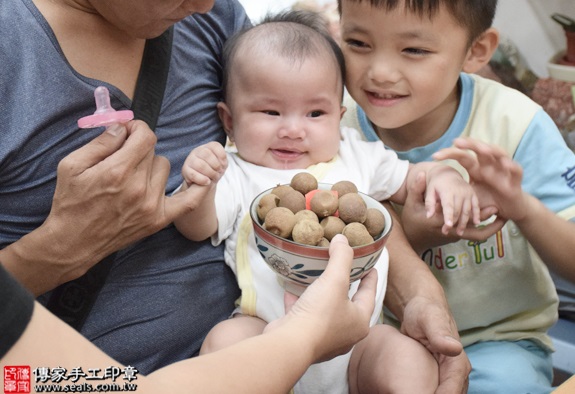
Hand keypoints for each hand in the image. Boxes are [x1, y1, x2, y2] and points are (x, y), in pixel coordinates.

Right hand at [11, 121, 216, 293]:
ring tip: (134, 177)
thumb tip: (122, 126)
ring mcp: (152, 205)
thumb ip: (100, 143)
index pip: (145, 137)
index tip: (129, 131)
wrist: (74, 242)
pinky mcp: (160, 219)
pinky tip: (200, 179)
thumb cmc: (70, 203)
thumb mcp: (71, 166)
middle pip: (152, 151)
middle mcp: (139, 187)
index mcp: (117, 171)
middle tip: (124, 156)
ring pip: (164, 167)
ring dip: (151, 166)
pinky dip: (196, 188)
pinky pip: (189, 200)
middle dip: (138, 148)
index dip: (137, 129)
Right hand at [182, 141, 226, 186]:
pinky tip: (207, 182)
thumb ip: (223, 162)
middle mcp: (198, 150)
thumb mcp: (222, 165)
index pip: (215, 146)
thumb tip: (221, 164)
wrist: (203, 181)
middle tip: (219, 173)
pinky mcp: (185, 169)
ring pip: (200, 165)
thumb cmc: (214, 170)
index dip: (222, 156)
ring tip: (214, 178)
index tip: (223, 165)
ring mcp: (190, 159)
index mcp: (208, 147)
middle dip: (216, 165)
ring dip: (210, 173)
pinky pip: (193, 174)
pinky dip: (202, 179)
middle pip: (207, 154)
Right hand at [267, 234, 377, 362]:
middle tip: (345, 270)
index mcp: (360, 322)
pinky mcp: (305, 339)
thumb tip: (342, 239)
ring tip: (318, 278)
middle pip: (349, 303)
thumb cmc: (319, 314)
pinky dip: (300, 303)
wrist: (290, 344)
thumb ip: (341, 257)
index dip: (370, 278)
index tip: (370, 266)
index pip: (369, 294)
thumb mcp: (334, 280)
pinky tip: (291, 291)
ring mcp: (324, 339)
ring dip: (322, 295)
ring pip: (326, 311)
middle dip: (346, 287)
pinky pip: (305, 317)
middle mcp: (346, 333)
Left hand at [400, 295, 470, 393]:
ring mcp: (448, 377)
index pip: (451, 392)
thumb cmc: (424, 312)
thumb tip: (455, 348)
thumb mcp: (429, 319)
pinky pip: (433, 393)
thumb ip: (439, 334)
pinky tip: (407, 393)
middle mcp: (457, 373)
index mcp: (458, 363)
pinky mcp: (438, 378)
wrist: (421, 309)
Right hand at [402, 173, 504, 251]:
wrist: (411, 237)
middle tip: (506, 216)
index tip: (494, 207)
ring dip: (491, 229)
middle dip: (491, 225)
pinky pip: (473, 234)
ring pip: (476, 235)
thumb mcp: (411, 203)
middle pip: (475, 232)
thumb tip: (421, 175)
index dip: (480, 216)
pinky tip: (494, 221)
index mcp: (439, 221)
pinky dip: (484, 229)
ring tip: (504, 219)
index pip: (463, 219)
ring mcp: (454, 235)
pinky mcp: (456, 235)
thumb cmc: (411, 219)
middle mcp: (449, 231)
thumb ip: (416, 189)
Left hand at [433, 137, 527, 222]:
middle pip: (479, 149)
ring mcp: (502, 170)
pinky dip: (512, 166)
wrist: (508, 209)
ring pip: (499, 153)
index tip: (434, 156)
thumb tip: (432, 202)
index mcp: (476, 167)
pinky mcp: (515, 179)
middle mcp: (489, 165)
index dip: (449, 154)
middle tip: (456, 142)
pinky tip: (505, 164)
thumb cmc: (486, 200)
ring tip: (481, 149)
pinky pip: (516, 170)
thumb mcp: (468, 196)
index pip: (461, 156)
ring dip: (491, 149)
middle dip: (469, 144)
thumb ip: (454, 195)